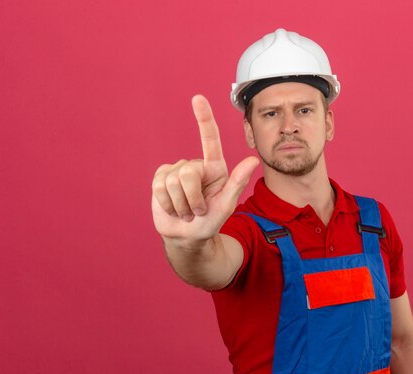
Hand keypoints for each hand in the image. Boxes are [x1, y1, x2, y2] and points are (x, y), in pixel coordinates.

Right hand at [151, 95, 258, 241]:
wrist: (188, 236)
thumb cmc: (210, 221)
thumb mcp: (226, 205)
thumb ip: (237, 183)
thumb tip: (253, 160)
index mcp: (215, 168)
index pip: (209, 138)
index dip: (204, 118)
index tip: (198, 98)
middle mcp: (195, 165)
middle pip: (188, 173)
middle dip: (193, 199)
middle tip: (198, 210)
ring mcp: (176, 171)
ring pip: (172, 182)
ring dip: (181, 204)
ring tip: (187, 211)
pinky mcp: (160, 179)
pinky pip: (159, 187)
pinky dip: (167, 204)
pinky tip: (173, 209)